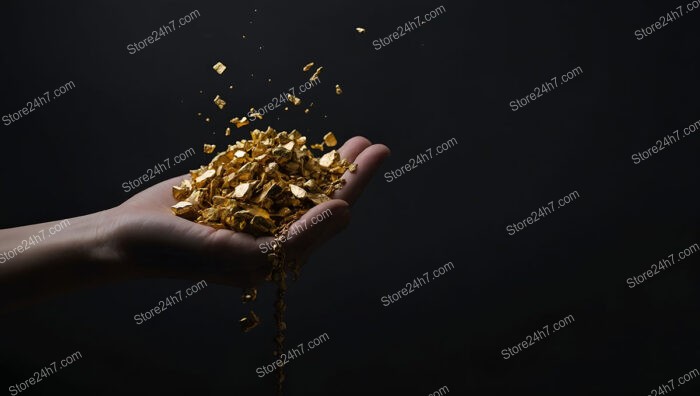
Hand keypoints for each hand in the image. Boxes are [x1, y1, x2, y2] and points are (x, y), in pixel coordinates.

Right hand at [106, 137, 389, 287]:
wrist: (123, 237)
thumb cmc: (170, 251)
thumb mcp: (233, 249)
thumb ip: (292, 238)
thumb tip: (343, 213)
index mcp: (276, 257)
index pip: (325, 221)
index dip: (353, 188)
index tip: (374, 157)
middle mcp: (271, 236)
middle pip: (320, 200)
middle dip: (348, 173)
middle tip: (375, 146)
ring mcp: (254, 213)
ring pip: (300, 186)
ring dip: (326, 163)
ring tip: (354, 141)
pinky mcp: (236, 194)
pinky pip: (271, 174)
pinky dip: (292, 158)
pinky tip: (310, 145)